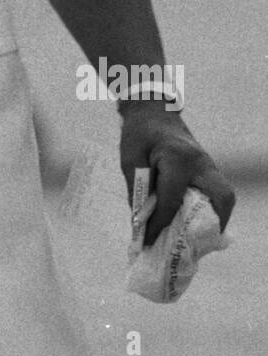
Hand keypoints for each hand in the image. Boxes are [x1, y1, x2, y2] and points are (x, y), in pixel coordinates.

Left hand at [119, 100, 235, 245]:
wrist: (152, 111)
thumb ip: (136, 193)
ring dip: (215, 220)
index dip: (158, 226)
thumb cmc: (139, 134)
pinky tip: (195, 224)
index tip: (148, 243)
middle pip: (220, 198)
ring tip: (195, 238)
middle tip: (190, 244)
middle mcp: (200, 162)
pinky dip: (211, 210)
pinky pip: (218, 193)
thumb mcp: (130, 161)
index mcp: (178, 158)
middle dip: (210, 226)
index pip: (172, 201)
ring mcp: (209, 164)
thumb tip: (141, 226)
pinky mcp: (209, 168)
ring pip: (225, 196)